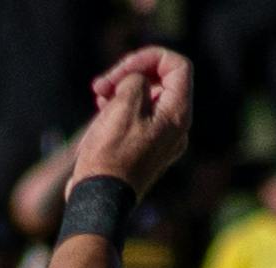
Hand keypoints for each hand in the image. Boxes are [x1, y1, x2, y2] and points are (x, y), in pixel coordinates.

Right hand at [68, 45, 191, 197]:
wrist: (99, 202)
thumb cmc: (110, 157)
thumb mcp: (123, 106)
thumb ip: (135, 81)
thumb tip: (135, 82)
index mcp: (177, 113)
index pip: (176, 66)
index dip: (148, 58)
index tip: (120, 69)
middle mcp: (177, 127)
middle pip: (161, 83)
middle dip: (130, 76)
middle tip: (100, 85)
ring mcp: (163, 141)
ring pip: (148, 101)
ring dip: (122, 93)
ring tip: (98, 97)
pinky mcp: (146, 152)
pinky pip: (140, 121)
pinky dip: (122, 112)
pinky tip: (101, 115)